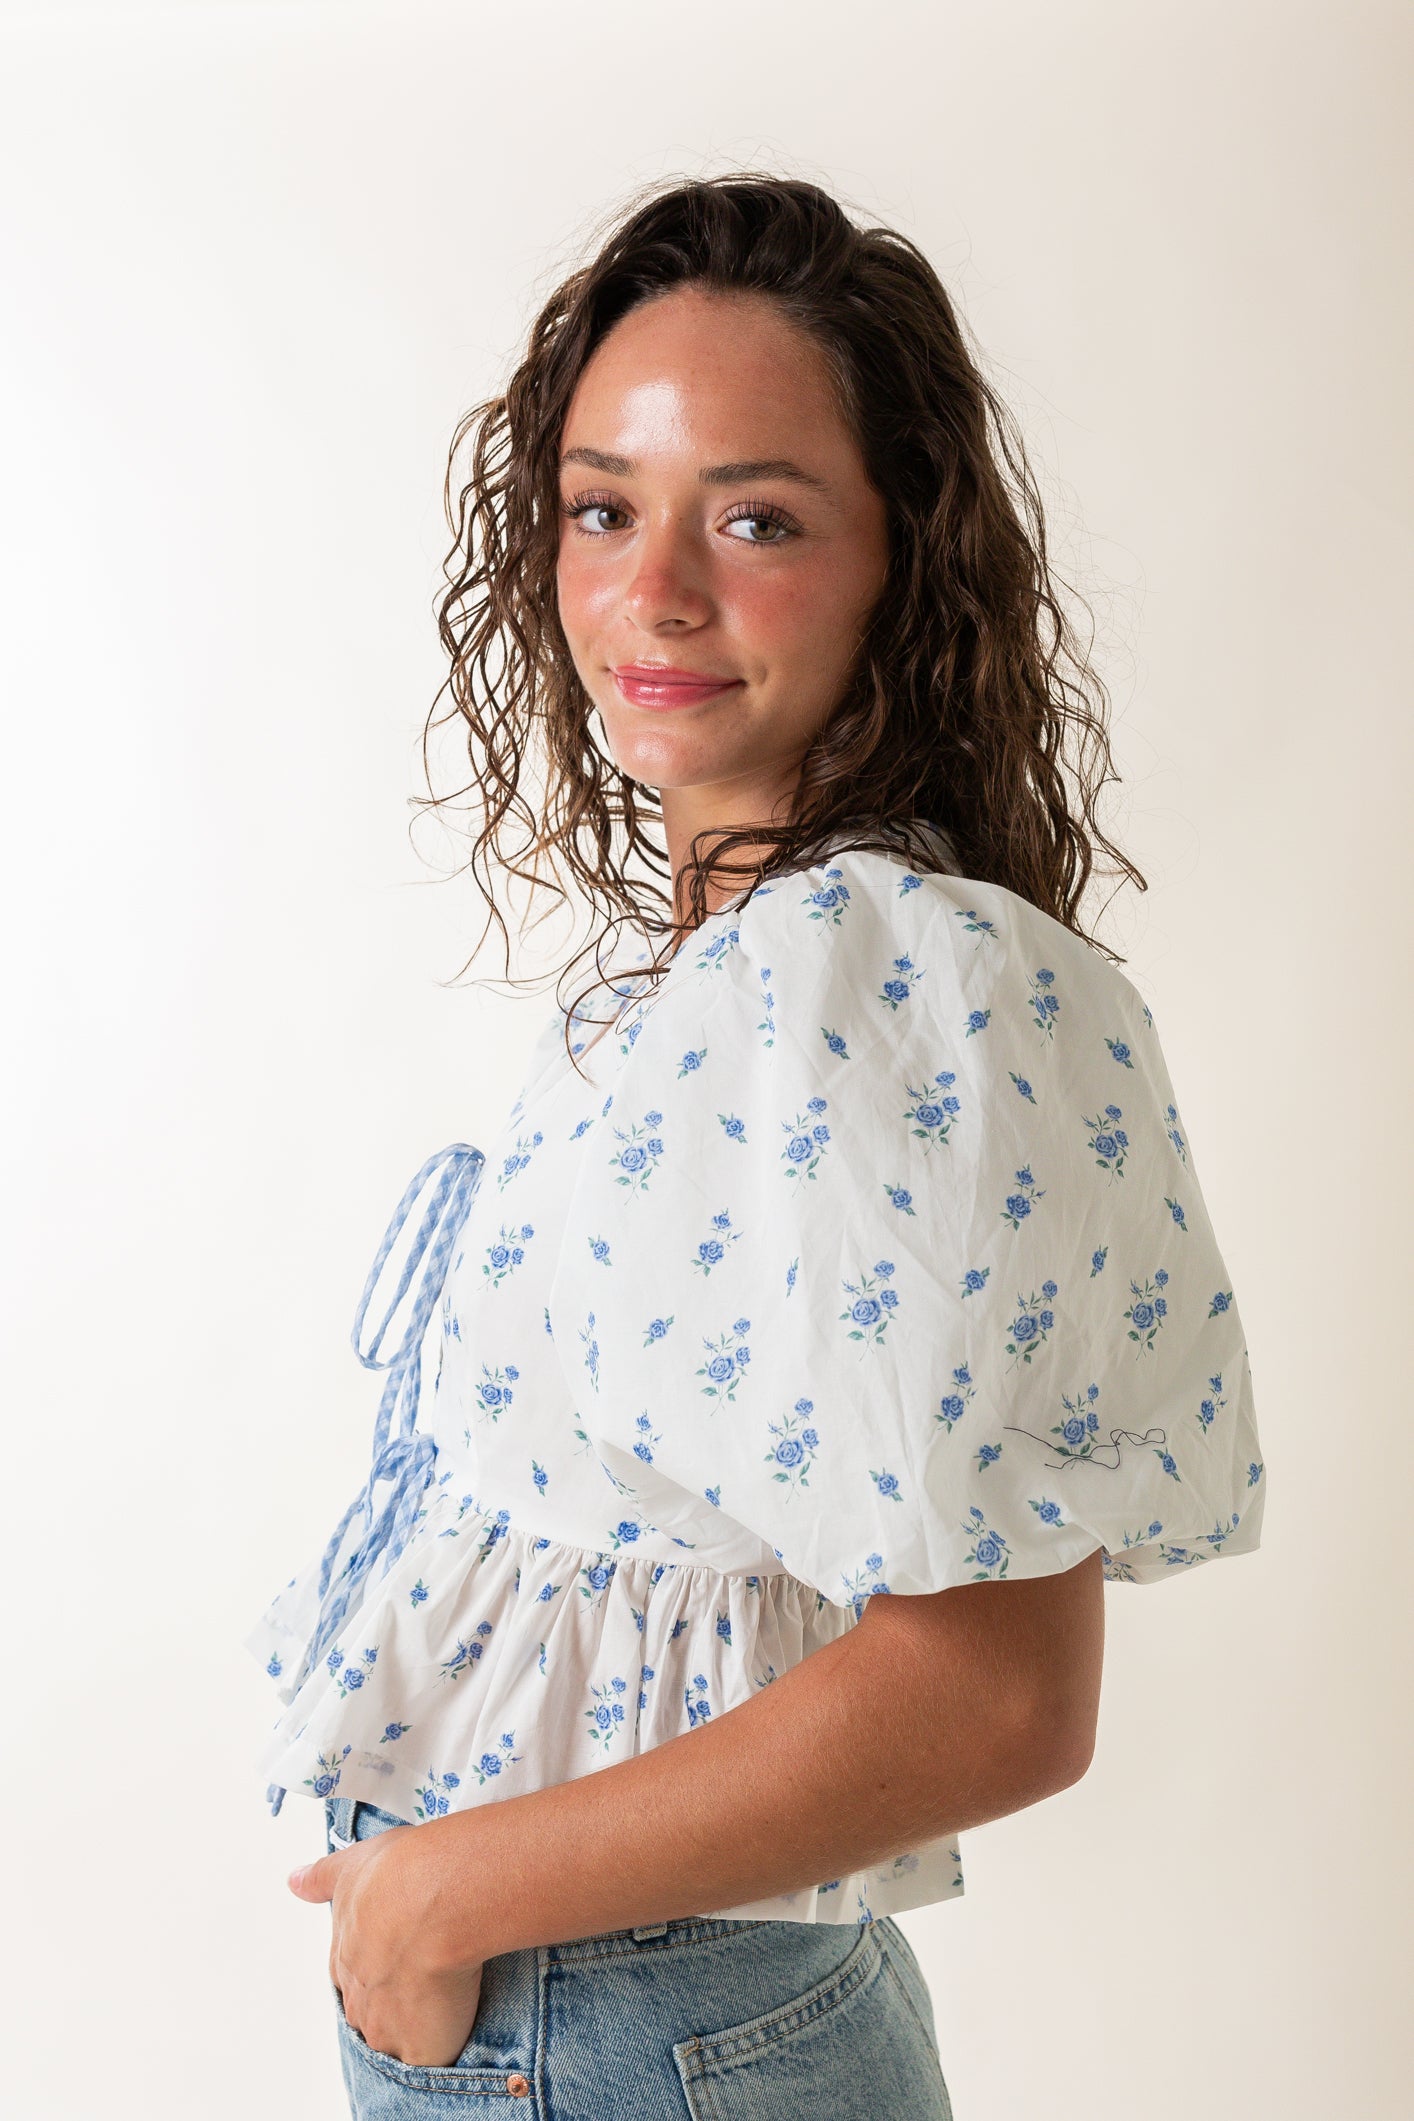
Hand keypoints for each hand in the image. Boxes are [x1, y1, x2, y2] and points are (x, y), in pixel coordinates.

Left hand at [289, 1824, 484, 2067]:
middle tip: (425, 1981)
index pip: (352, 1979)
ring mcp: (386, 2028)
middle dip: (393, 2004)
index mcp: (343, 1959)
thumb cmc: (397, 1874)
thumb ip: (321, 1880)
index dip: (375, 1971)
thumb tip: (294, 1882)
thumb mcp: (350, 1866)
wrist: (432, 1897)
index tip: (396, 1959)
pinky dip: (440, 2048)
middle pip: (371, 2014)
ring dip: (415, 2028)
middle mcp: (357, 1999)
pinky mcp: (421, 2048)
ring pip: (396, 2041)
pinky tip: (454, 2026)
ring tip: (444, 2002)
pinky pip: (428, 2060)